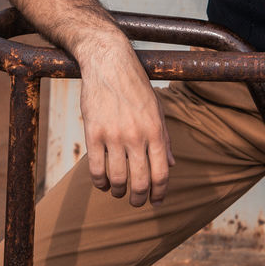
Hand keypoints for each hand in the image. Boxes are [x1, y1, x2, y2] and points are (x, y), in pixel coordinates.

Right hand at [78, 36, 174, 205]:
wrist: (109, 62)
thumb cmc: (135, 85)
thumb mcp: (157, 108)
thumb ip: (164, 138)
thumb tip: (171, 165)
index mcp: (155, 129)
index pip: (161, 172)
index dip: (160, 192)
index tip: (156, 200)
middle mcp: (136, 134)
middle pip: (140, 181)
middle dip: (139, 199)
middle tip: (137, 202)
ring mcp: (113, 135)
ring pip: (117, 180)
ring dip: (119, 191)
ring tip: (119, 191)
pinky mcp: (93, 133)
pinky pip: (96, 170)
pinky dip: (100, 183)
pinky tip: (103, 182)